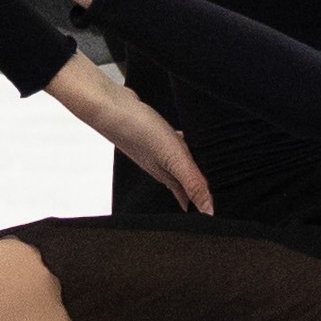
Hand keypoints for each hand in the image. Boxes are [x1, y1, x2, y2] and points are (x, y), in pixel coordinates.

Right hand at [39, 56, 211, 212]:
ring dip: (190, 166)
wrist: (109, 105)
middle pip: (183, 182)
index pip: (187, 197)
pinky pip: (170, 143)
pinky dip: (181, 144)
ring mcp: (154, 149)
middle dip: (196, 189)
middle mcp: (160, 165)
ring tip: (203, 167)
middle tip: (210, 196)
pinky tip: (185, 136)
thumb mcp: (174, 159)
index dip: (200, 206)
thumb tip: (209, 212)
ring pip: (177, 162)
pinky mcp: (150, 133)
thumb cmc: (139, 131)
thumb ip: (192, 183)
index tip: (211, 215)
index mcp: (167, 176)